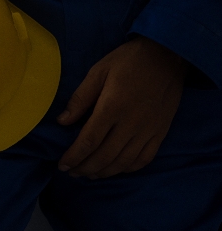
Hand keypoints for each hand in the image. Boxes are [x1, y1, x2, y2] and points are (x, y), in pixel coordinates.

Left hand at [57, 37, 186, 178]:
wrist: (168, 56)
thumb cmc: (128, 61)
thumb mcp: (98, 72)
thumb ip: (80, 98)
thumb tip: (62, 122)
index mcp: (112, 107)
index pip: (89, 141)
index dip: (74, 156)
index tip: (62, 164)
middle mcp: (131, 123)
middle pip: (105, 156)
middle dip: (85, 168)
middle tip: (71, 172)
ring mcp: (148, 130)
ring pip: (123, 162)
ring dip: (104, 172)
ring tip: (88, 174)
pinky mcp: (161, 132)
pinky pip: (144, 159)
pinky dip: (127, 168)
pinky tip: (115, 169)